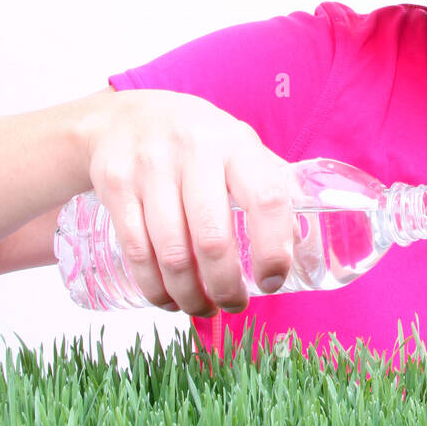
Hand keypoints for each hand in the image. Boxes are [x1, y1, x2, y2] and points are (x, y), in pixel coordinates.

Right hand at [80, 89, 298, 315]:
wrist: (123, 118)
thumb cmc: (196, 140)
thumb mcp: (237, 144)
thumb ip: (269, 181)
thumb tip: (311, 231)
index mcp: (236, 144)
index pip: (267, 198)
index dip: (274, 248)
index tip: (273, 280)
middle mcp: (194, 152)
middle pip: (214, 239)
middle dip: (226, 286)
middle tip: (233, 305)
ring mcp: (150, 168)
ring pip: (173, 253)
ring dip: (190, 295)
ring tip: (202, 307)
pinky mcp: (115, 186)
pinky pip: (136, 252)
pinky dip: (153, 288)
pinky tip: (167, 298)